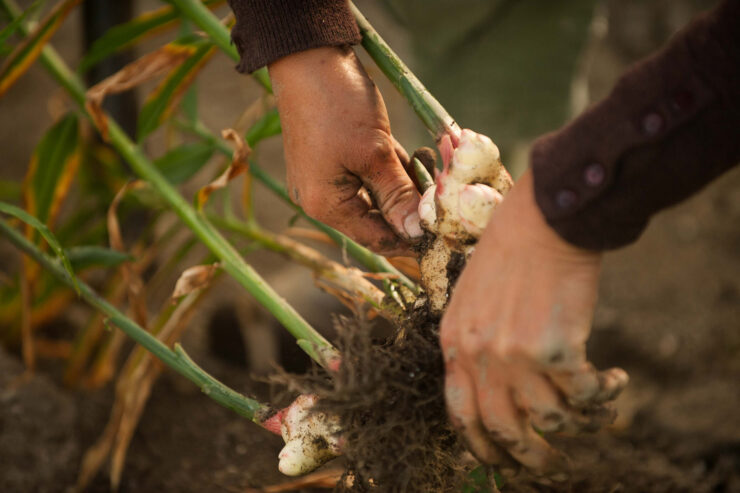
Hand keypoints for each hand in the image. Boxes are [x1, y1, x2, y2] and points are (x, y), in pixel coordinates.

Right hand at [269, 46, 421, 255]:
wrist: (306, 56)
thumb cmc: (338, 104)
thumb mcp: (376, 153)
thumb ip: (398, 195)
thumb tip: (416, 231)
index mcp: (325, 205)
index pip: (375, 238)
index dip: (410, 238)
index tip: (442, 234)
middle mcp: (320, 199)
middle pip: (375, 217)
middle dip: (410, 206)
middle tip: (443, 194)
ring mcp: (324, 179)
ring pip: (375, 194)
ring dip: (404, 184)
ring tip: (430, 167)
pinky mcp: (330, 159)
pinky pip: (366, 175)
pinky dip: (389, 169)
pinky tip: (412, 156)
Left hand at [440, 170, 627, 477]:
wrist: (542, 220)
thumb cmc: (509, 251)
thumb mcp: (469, 296)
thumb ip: (471, 341)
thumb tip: (490, 383)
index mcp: (453, 341)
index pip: (459, 412)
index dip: (480, 444)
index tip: (499, 456)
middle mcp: (479, 354)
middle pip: (503, 429)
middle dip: (528, 456)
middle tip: (548, 463)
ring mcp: (516, 354)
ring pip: (551, 419)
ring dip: (579, 424)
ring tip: (596, 413)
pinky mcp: (558, 348)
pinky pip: (585, 396)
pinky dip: (605, 397)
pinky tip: (614, 381)